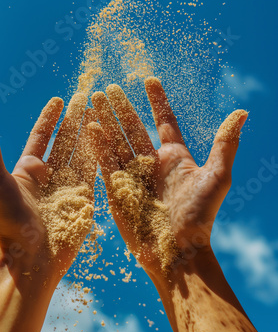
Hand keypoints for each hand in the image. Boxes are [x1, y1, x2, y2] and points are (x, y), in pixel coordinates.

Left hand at [0, 94, 95, 284]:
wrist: (34, 254)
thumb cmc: (10, 220)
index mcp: (29, 169)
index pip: (42, 136)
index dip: (50, 117)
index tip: (59, 99)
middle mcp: (51, 175)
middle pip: (65, 139)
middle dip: (75, 118)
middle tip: (86, 95)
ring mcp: (70, 185)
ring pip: (83, 150)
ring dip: (91, 130)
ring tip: (101, 110)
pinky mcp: (86, 196)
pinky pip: (95, 168)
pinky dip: (101, 150)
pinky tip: (108, 134)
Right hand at [88, 77, 246, 274]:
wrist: (177, 251)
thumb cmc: (199, 216)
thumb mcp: (217, 177)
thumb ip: (225, 144)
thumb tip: (242, 112)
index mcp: (175, 158)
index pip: (163, 121)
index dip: (156, 100)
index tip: (149, 79)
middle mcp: (152, 164)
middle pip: (133, 128)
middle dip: (121, 107)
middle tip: (108, 88)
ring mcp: (133, 176)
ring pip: (116, 141)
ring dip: (105, 120)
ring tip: (94, 100)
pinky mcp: (117, 189)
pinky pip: (105, 162)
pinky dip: (98, 144)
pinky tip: (90, 126)